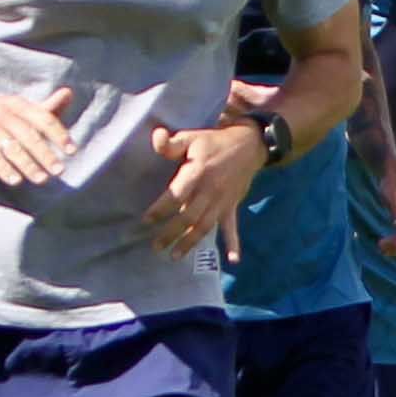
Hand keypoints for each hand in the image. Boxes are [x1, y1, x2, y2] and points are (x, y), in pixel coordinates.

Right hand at [0, 84, 78, 189]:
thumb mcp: (17, 105)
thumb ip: (44, 107)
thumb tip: (69, 93)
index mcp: (19, 105)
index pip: (43, 118)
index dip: (59, 134)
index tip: (72, 151)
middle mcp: (5, 114)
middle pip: (30, 136)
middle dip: (46, 154)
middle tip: (60, 171)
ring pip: (12, 148)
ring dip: (28, 165)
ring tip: (42, 179)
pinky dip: (4, 169)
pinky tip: (15, 180)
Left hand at [144, 120, 264, 250]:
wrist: (249, 145)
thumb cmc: (214, 142)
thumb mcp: (191, 137)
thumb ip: (171, 142)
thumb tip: (156, 136)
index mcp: (198, 172)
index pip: (176, 195)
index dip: (160, 209)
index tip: (146, 220)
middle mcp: (209, 191)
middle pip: (188, 217)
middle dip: (171, 233)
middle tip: (156, 247)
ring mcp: (222, 202)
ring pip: (205, 226)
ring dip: (190, 242)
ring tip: (175, 256)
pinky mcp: (232, 207)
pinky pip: (232, 227)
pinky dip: (233, 243)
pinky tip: (233, 260)